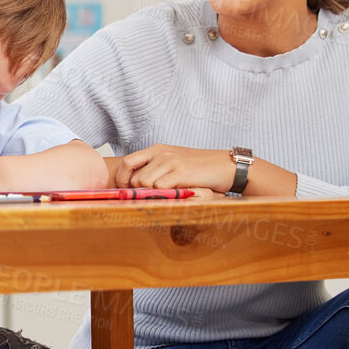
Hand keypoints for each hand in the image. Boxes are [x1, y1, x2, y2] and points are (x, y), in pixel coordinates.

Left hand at [116, 144, 235, 190]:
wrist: (226, 166)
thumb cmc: (199, 167)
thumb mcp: (173, 161)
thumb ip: (155, 168)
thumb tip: (134, 183)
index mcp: (157, 149)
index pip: (127, 162)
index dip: (122, 178)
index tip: (126, 190)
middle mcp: (162, 153)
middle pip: (135, 177)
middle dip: (138, 192)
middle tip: (148, 198)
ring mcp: (171, 162)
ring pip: (145, 183)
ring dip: (151, 194)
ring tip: (163, 197)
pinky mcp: (181, 172)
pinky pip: (160, 188)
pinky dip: (163, 196)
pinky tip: (173, 196)